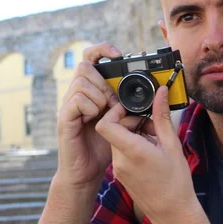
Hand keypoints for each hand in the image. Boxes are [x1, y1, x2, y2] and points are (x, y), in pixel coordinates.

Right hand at [56, 43, 122, 188]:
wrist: (87, 173)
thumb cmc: (105, 147)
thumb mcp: (126, 123)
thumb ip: (135, 107)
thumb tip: (158, 95)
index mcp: (92, 90)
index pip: (91, 58)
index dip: (102, 50)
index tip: (118, 54)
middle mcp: (77, 94)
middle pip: (84, 66)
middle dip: (103, 80)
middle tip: (113, 100)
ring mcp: (69, 105)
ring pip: (81, 82)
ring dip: (99, 95)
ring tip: (106, 112)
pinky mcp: (64, 119)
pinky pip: (75, 100)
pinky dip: (90, 106)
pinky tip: (95, 118)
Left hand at [95, 86, 197, 223]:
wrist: (173, 213)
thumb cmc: (176, 183)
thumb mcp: (172, 145)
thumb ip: (162, 117)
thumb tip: (160, 94)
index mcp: (132, 151)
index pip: (105, 124)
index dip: (114, 112)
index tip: (131, 109)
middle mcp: (120, 160)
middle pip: (112, 129)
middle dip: (131, 121)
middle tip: (151, 125)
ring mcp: (119, 169)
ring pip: (117, 139)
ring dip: (133, 133)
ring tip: (154, 138)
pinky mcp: (120, 174)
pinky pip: (121, 151)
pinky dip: (133, 144)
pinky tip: (150, 150)